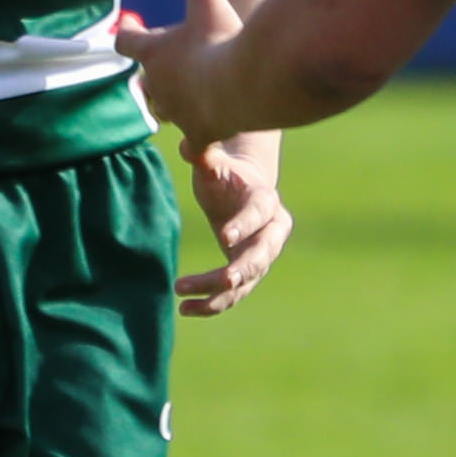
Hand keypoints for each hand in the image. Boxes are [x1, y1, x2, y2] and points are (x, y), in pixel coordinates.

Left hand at [112, 0, 246, 143]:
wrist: (244, 84)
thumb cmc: (221, 39)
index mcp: (153, 53)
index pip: (126, 42)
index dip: (129, 34)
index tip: (131, 26)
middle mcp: (159, 86)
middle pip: (145, 80)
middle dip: (153, 73)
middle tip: (165, 66)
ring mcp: (179, 112)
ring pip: (164, 110)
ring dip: (171, 102)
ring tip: (187, 95)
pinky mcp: (201, 133)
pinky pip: (193, 142)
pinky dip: (196, 142)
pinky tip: (198, 145)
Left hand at [178, 130, 293, 315]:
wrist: (239, 190)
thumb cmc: (224, 173)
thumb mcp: (213, 163)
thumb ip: (203, 155)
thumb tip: (187, 146)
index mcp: (265, 201)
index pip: (258, 214)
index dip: (244, 224)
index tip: (224, 236)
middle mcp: (272, 232)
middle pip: (262, 254)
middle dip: (244, 268)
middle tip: (224, 280)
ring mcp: (262, 256)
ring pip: (246, 281)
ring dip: (218, 294)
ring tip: (183, 301)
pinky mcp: (248, 273)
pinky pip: (234, 294)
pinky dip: (212, 304)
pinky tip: (185, 309)